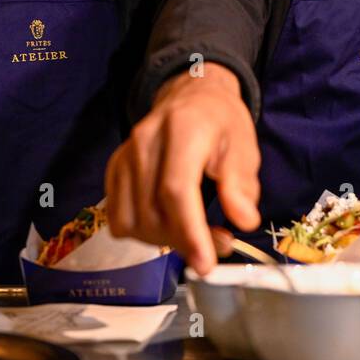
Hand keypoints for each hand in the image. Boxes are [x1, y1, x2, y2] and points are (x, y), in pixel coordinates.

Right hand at [104, 65, 260, 274]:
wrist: (191, 95)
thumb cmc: (222, 122)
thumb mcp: (245, 146)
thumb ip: (242, 184)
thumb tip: (244, 220)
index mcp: (183, 129)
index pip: (176, 190)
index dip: (190, 233)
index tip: (206, 264)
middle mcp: (145, 141)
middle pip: (152, 211)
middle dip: (184, 241)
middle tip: (219, 243)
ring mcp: (124, 155)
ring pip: (131, 221)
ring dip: (163, 240)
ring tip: (194, 232)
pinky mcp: (114, 169)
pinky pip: (118, 218)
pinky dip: (143, 232)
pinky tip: (169, 223)